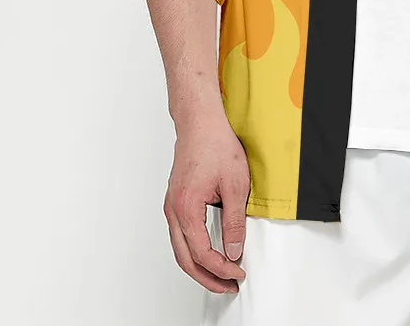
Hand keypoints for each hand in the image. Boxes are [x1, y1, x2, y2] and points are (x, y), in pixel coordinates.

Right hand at [163, 112, 250, 292]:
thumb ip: (234, 221)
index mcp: (186, 208)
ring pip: (180, 249)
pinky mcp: (175, 201)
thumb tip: (233, 250)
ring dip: (199, 266)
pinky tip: (209, 253)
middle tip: (228, 286)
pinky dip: (193, 250)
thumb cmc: (215, 144)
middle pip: (185, 259)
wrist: (200, 122)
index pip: (202, 253)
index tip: (238, 273)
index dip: (221, 268)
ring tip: (221, 275)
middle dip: (207, 277)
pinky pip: (180, 235)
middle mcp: (173, 211)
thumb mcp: (235, 184)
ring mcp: (171, 206)